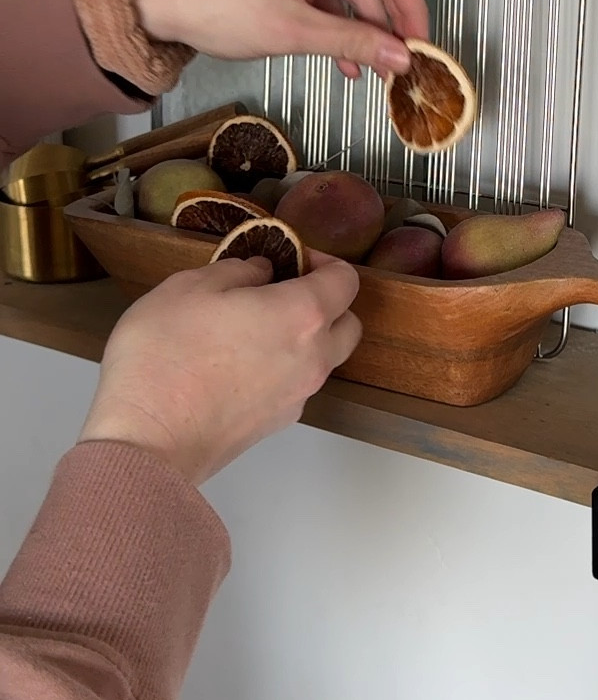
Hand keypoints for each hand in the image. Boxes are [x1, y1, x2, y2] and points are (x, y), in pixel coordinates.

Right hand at [80, 253, 362, 486]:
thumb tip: (262, 272)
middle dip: (327, 303)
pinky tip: (239, 365)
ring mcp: (299, 396)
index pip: (345, 281)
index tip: (291, 258)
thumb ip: (236, 270)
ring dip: (306, 339)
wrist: (147, 440)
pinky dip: (284, 370)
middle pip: (348, 324)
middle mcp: (313, 358)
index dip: (324, 262)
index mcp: (301, 315)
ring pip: (325, 359)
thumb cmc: (165, 356)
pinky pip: (297, 387)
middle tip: (282, 292)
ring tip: (254, 329)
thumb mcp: (189, 287)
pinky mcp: (278, 424)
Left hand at [135, 0, 428, 81]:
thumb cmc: (218, 8)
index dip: (411, 8)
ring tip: (376, 73)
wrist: (159, 2)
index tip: (425, 46)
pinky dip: (336, 25)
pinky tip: (347, 62)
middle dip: (387, 23)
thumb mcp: (293, 31)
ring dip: (361, 31)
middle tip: (404, 65)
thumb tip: (402, 58)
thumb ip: (353, 42)